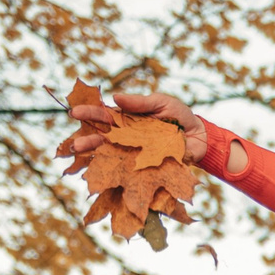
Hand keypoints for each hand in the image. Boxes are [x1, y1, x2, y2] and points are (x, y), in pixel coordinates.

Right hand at [56, 90, 208, 166]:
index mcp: (127, 119)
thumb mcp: (161, 103)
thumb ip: (140, 102)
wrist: (200, 137)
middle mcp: (127, 137)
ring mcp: (135, 153)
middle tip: (74, 145)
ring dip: (96, 159)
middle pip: (102, 140)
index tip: (75, 113)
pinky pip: (130, 172)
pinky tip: (105, 178)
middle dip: (87, 141)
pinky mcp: (146, 167)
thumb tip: (115, 97)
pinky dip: (117, 176)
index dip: (89, 114)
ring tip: (84, 161)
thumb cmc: (179, 116)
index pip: (104, 116)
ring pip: (111, 157)